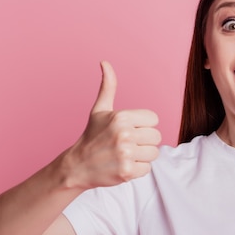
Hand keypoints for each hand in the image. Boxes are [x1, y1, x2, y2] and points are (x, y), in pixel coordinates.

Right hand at [64, 61, 161, 188]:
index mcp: (121, 117)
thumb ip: (108, 86)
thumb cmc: (92, 136)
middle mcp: (124, 134)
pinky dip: (137, 169)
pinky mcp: (127, 172)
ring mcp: (126, 154)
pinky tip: (123, 165)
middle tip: (127, 144)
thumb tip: (105, 62)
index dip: (144, 125)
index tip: (129, 130)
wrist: (77, 166)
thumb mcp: (99, 110)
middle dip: (144, 141)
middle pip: (157, 137)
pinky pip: (147, 169)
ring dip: (142, 156)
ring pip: (154, 153)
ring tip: (125, 155)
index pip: (154, 119)